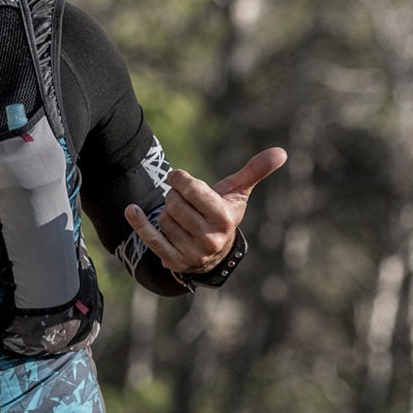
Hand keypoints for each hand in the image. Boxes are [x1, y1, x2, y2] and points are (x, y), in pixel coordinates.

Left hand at [124, 146, 287, 275]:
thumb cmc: (224, 214)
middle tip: (184, 203)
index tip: (177, 177)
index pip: (193, 191)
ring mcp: (191, 252)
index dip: (180, 180)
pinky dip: (139, 223)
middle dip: (175, 197)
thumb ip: (255, 171)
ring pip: (163, 217)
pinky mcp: (174, 261)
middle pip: (174, 203)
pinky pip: (151, 238)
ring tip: (181, 218)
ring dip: (166, 212)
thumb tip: (281, 152)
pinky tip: (131, 210)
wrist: (215, 255)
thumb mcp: (238, 194)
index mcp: (224, 218)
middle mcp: (209, 238)